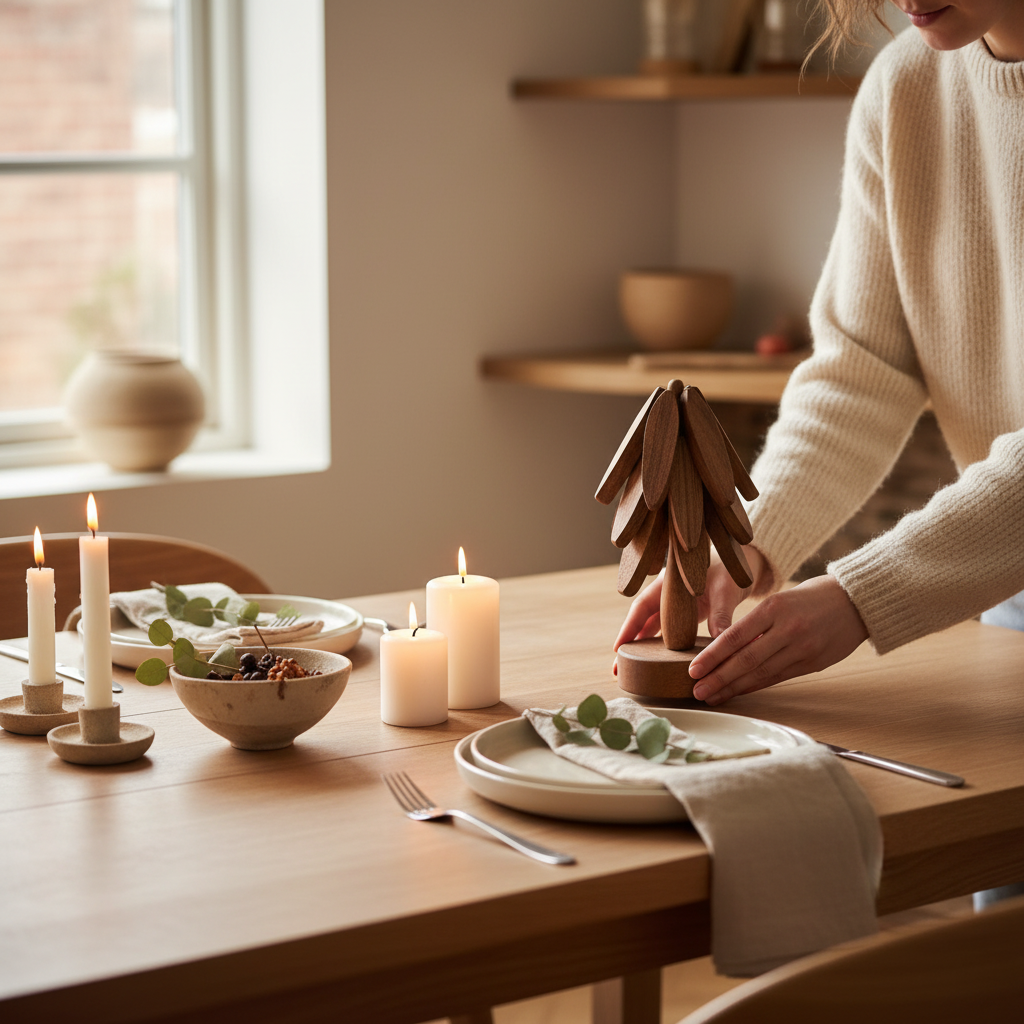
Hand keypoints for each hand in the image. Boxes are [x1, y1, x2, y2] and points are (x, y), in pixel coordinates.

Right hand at [612, 547, 766, 666]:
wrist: (743, 562)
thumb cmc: (731, 570)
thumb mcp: (725, 591)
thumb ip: (721, 615)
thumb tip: (721, 640)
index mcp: (669, 583)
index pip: (642, 606)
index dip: (629, 627)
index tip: (617, 647)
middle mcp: (666, 595)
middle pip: (642, 621)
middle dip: (629, 644)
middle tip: (617, 667)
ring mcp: (674, 605)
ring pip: (652, 627)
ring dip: (643, 647)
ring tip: (630, 669)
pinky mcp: (684, 613)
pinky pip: (668, 631)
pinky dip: (661, 646)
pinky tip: (656, 662)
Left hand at [687, 575, 867, 704]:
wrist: (856, 600)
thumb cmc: (812, 596)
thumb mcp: (781, 599)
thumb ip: (757, 624)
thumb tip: (726, 650)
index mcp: (774, 608)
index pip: (735, 636)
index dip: (712, 656)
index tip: (693, 669)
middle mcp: (787, 629)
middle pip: (745, 660)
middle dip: (718, 678)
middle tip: (697, 690)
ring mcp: (802, 648)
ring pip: (761, 673)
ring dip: (733, 688)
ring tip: (711, 696)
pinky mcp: (813, 663)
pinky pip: (777, 678)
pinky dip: (755, 686)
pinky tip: (738, 692)